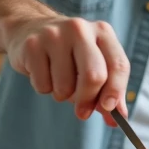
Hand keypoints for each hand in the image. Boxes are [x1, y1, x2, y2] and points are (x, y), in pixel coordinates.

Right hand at [6, 16, 128, 124]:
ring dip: (62, 95)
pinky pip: (43, 85)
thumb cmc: (68, 53)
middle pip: (93, 76)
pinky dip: (44, 88)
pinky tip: (43, 72)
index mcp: (103, 32)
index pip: (118, 65)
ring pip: (65, 86)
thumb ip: (108, 91)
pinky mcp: (32, 45)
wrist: (30, 28)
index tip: (108, 108)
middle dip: (88, 100)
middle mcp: (80, 29)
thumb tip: (118, 119)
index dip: (116, 91)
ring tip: (58, 80)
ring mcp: (55, 35)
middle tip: (82, 112)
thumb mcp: (94, 64)